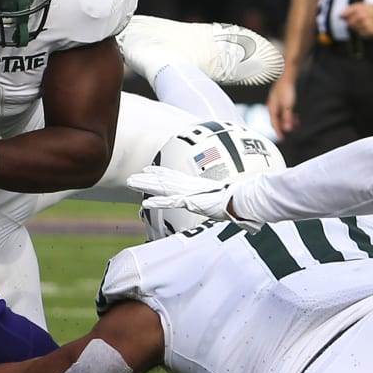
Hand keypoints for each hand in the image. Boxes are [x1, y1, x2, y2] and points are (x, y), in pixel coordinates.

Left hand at [128, 166, 252, 228]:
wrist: (241, 199)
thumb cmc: (234, 200)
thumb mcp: (219, 200)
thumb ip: (215, 201)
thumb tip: (216, 202)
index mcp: (195, 185)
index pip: (173, 177)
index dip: (159, 172)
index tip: (147, 170)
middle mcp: (189, 186)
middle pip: (163, 180)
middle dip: (146, 179)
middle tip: (130, 178)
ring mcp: (188, 193)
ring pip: (162, 188)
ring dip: (145, 186)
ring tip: (131, 184)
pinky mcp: (190, 202)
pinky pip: (170, 202)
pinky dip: (157, 203)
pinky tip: (145, 203)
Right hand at [267, 75, 297, 137]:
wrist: (288, 77)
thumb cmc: (286, 88)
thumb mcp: (288, 106)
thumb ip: (287, 118)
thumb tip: (287, 129)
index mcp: (271, 108)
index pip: (274, 123)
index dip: (278, 132)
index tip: (282, 138)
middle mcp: (272, 106)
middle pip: (277, 120)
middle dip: (283, 126)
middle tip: (289, 132)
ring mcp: (276, 102)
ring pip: (281, 115)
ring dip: (287, 121)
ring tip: (294, 124)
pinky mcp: (281, 99)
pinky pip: (284, 110)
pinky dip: (289, 115)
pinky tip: (294, 116)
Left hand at [340, 1, 372, 37]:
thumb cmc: (371, 10)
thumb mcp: (361, 5)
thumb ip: (350, 10)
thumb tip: (340, 16)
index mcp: (358, 7)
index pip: (343, 15)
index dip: (343, 17)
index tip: (345, 17)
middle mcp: (361, 15)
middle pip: (348, 23)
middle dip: (351, 23)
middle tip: (358, 21)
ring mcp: (365, 23)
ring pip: (354, 29)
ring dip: (357, 27)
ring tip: (364, 23)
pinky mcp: (369, 31)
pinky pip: (360, 33)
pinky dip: (362, 31)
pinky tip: (367, 27)